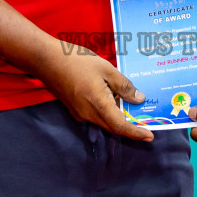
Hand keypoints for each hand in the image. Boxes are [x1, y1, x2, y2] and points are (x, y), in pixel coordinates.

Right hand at [36, 46, 153, 141]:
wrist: (46, 60)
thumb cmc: (77, 61)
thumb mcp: (106, 69)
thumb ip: (124, 86)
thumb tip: (138, 99)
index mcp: (98, 105)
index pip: (120, 126)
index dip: (136, 133)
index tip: (150, 136)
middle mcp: (88, 114)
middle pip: (113, 126)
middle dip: (130, 125)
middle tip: (145, 118)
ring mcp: (80, 113)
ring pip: (104, 121)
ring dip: (118, 116)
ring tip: (130, 102)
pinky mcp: (75, 109)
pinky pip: (95, 115)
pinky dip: (107, 110)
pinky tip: (112, 95)